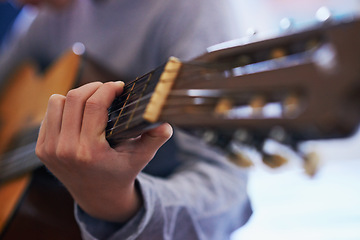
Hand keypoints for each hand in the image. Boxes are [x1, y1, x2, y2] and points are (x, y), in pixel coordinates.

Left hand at [36, 81, 172, 221]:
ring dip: (76, 96)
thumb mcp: (141, 157)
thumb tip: (166, 122)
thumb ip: (155, 138)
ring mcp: (50, 150)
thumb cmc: (121, 172)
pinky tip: (79, 113)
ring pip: (57, 102)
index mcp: (90, 151)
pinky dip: (64, 108)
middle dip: (94, 87)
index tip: (119, 86)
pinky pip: (50, 114)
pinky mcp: (42, 149)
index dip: (108, 88)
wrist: (97, 196)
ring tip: (93, 101)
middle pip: (74, 98)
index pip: (93, 105)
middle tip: (108, 89)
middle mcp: (65, 150)